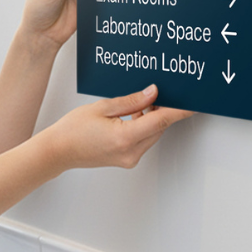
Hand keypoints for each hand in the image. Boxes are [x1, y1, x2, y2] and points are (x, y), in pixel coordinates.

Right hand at [43, 85, 192, 171]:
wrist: (58, 151)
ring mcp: (129, 158)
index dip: (179, 110)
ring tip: (138, 102)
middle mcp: (131, 152)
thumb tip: (152, 93)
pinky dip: (142, 126)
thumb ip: (131, 101)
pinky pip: (143, 140)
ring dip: (151, 118)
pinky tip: (132, 115)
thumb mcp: (102, 107)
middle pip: (158, 128)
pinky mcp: (126, 159)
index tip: (193, 103)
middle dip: (161, 110)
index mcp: (125, 137)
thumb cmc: (73, 129)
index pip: (161, 120)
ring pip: (152, 134)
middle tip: (158, 92)